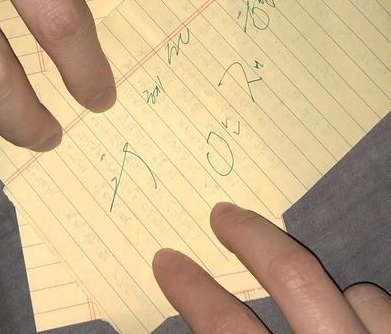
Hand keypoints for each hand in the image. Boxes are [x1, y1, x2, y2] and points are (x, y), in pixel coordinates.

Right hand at [153, 203, 390, 332]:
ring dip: (328, 296)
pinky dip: (365, 314)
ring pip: (356, 293)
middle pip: (292, 276)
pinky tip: (356, 328)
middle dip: (251, 237)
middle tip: (222, 213)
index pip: (225, 327)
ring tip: (311, 306)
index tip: (166, 260)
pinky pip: (384, 311)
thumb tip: (202, 311)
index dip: (192, 291)